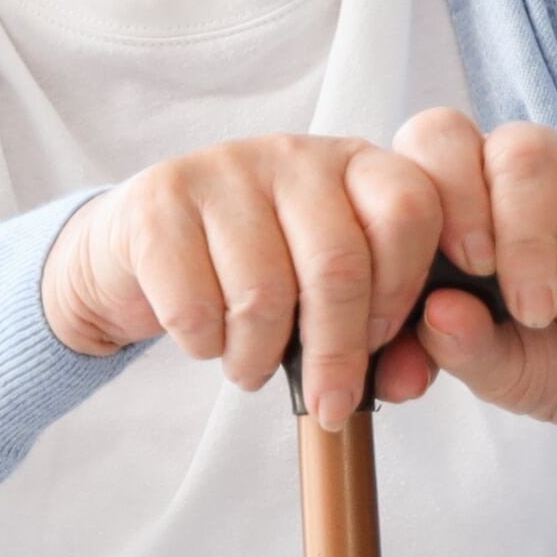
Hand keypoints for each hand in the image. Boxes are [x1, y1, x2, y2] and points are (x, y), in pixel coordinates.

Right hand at [40, 133, 448, 429]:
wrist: (145, 253)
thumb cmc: (261, 276)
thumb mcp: (331, 297)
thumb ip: (387, 341)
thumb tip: (408, 380)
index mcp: (356, 166)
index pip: (411, 208)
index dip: (406, 287)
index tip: (385, 340)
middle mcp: (296, 155)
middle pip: (339, 264)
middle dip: (338, 353)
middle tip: (330, 402)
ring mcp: (224, 169)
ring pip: (264, 293)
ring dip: (260, 358)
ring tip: (253, 364)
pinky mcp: (161, 200)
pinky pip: (195, 305)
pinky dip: (206, 346)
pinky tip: (207, 338)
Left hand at [388, 108, 556, 436]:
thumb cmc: (541, 355)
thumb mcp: (494, 369)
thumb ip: (460, 345)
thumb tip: (439, 311)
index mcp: (470, 184)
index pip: (442, 136)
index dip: (454, 190)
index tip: (474, 266)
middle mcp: (534, 158)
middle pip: (525, 148)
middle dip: (527, 236)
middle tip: (535, 312)